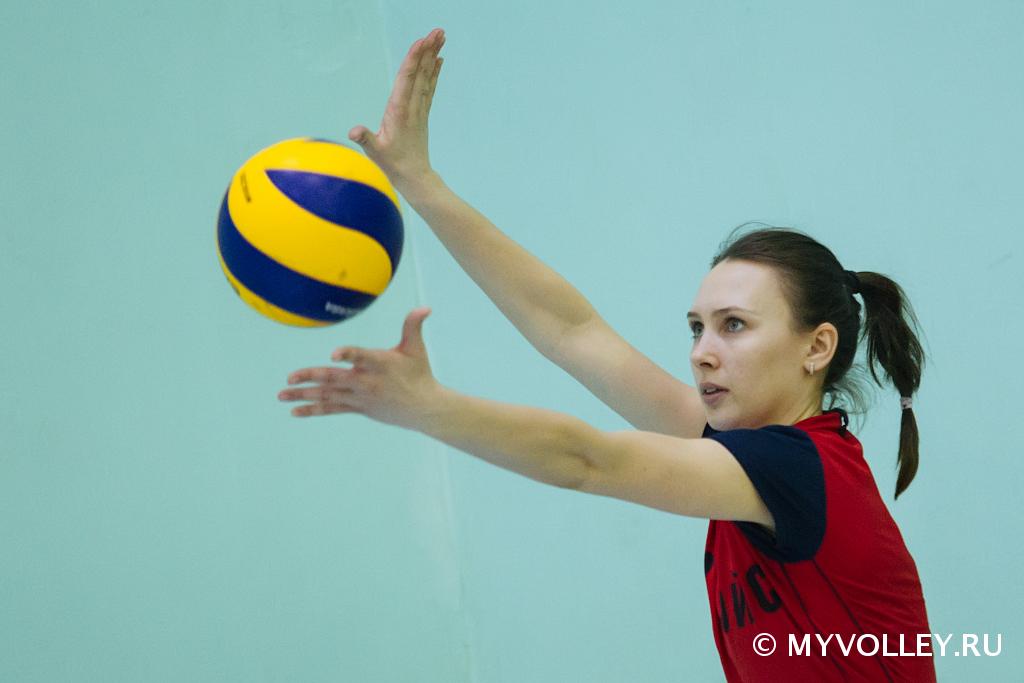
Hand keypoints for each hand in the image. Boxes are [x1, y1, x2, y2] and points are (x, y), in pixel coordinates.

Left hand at [278, 307, 442, 429]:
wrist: (424, 409)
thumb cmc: (420, 374)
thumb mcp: (417, 348)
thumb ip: (413, 325)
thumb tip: (425, 307)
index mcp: (380, 363)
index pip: (361, 356)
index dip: (348, 354)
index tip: (333, 354)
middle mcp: (366, 381)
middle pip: (335, 378)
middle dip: (311, 377)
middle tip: (290, 377)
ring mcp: (360, 397)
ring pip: (328, 395)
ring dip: (304, 395)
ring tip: (282, 394)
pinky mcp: (358, 408)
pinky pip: (332, 409)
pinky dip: (313, 410)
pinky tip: (295, 411)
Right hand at [348, 28, 445, 190]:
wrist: (414, 177)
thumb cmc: (393, 164)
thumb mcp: (375, 152)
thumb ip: (365, 139)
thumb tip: (353, 131)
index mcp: (399, 111)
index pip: (407, 79)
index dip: (414, 59)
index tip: (422, 42)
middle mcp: (412, 107)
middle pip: (421, 73)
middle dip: (428, 51)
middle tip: (438, 31)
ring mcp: (419, 109)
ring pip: (427, 78)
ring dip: (433, 56)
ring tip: (440, 37)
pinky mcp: (421, 114)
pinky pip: (429, 88)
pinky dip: (434, 73)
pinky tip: (438, 60)